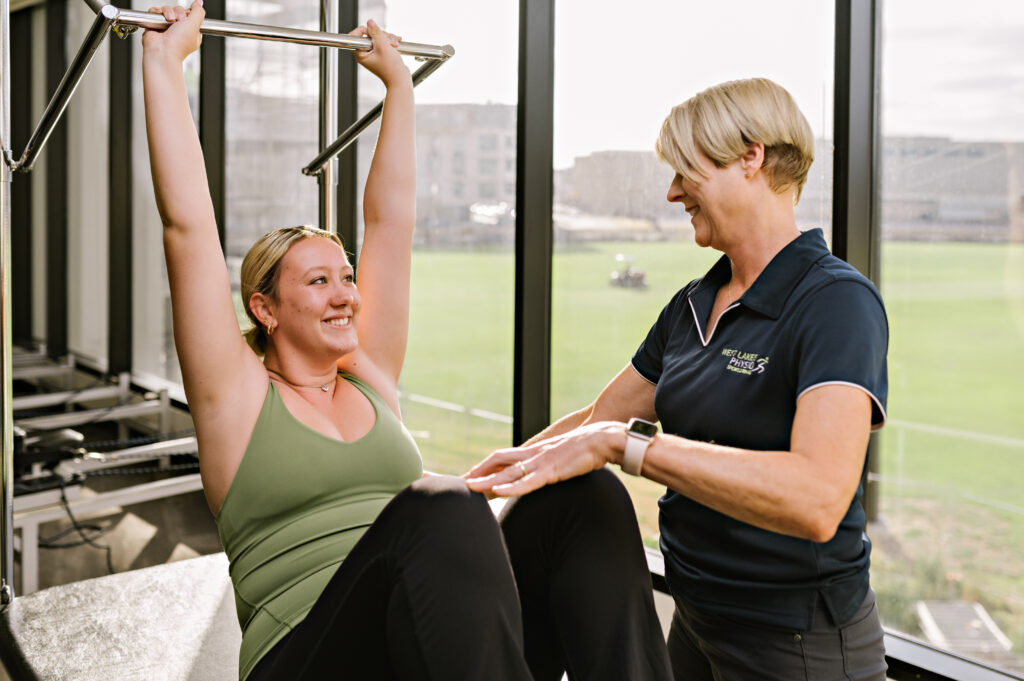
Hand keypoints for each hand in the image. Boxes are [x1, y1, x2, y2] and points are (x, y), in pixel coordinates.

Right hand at [142, 0, 203, 61]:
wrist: (162, 51)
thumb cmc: (178, 44)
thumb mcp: (195, 25)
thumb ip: (198, 12)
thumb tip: (199, 3)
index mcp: (191, 32)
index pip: (191, 15)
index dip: (189, 13)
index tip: (188, 16)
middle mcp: (179, 29)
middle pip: (179, 10)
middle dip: (179, 12)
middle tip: (178, 21)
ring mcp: (166, 27)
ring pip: (167, 9)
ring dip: (168, 12)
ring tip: (169, 21)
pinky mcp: (155, 24)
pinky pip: (155, 11)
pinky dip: (156, 12)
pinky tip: (159, 18)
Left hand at [349, 19, 409, 86]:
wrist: (400, 79)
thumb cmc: (391, 68)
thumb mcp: (383, 46)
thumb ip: (375, 32)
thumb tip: (370, 22)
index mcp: (360, 54)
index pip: (355, 36)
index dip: (364, 31)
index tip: (373, 31)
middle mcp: (365, 53)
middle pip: (369, 35)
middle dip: (381, 35)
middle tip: (389, 41)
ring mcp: (373, 54)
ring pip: (378, 37)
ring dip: (388, 38)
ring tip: (395, 44)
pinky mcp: (381, 54)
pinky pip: (383, 42)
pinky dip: (390, 41)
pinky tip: (396, 43)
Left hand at [464, 421, 625, 496]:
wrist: (604, 439)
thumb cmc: (589, 448)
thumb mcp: (564, 455)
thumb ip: (552, 462)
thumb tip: (546, 470)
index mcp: (536, 451)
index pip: (504, 457)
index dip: (487, 466)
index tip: (472, 474)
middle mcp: (534, 454)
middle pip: (499, 461)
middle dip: (480, 472)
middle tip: (463, 482)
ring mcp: (541, 462)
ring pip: (508, 473)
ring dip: (487, 481)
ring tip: (470, 487)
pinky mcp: (552, 471)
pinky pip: (527, 481)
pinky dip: (511, 487)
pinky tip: (497, 491)